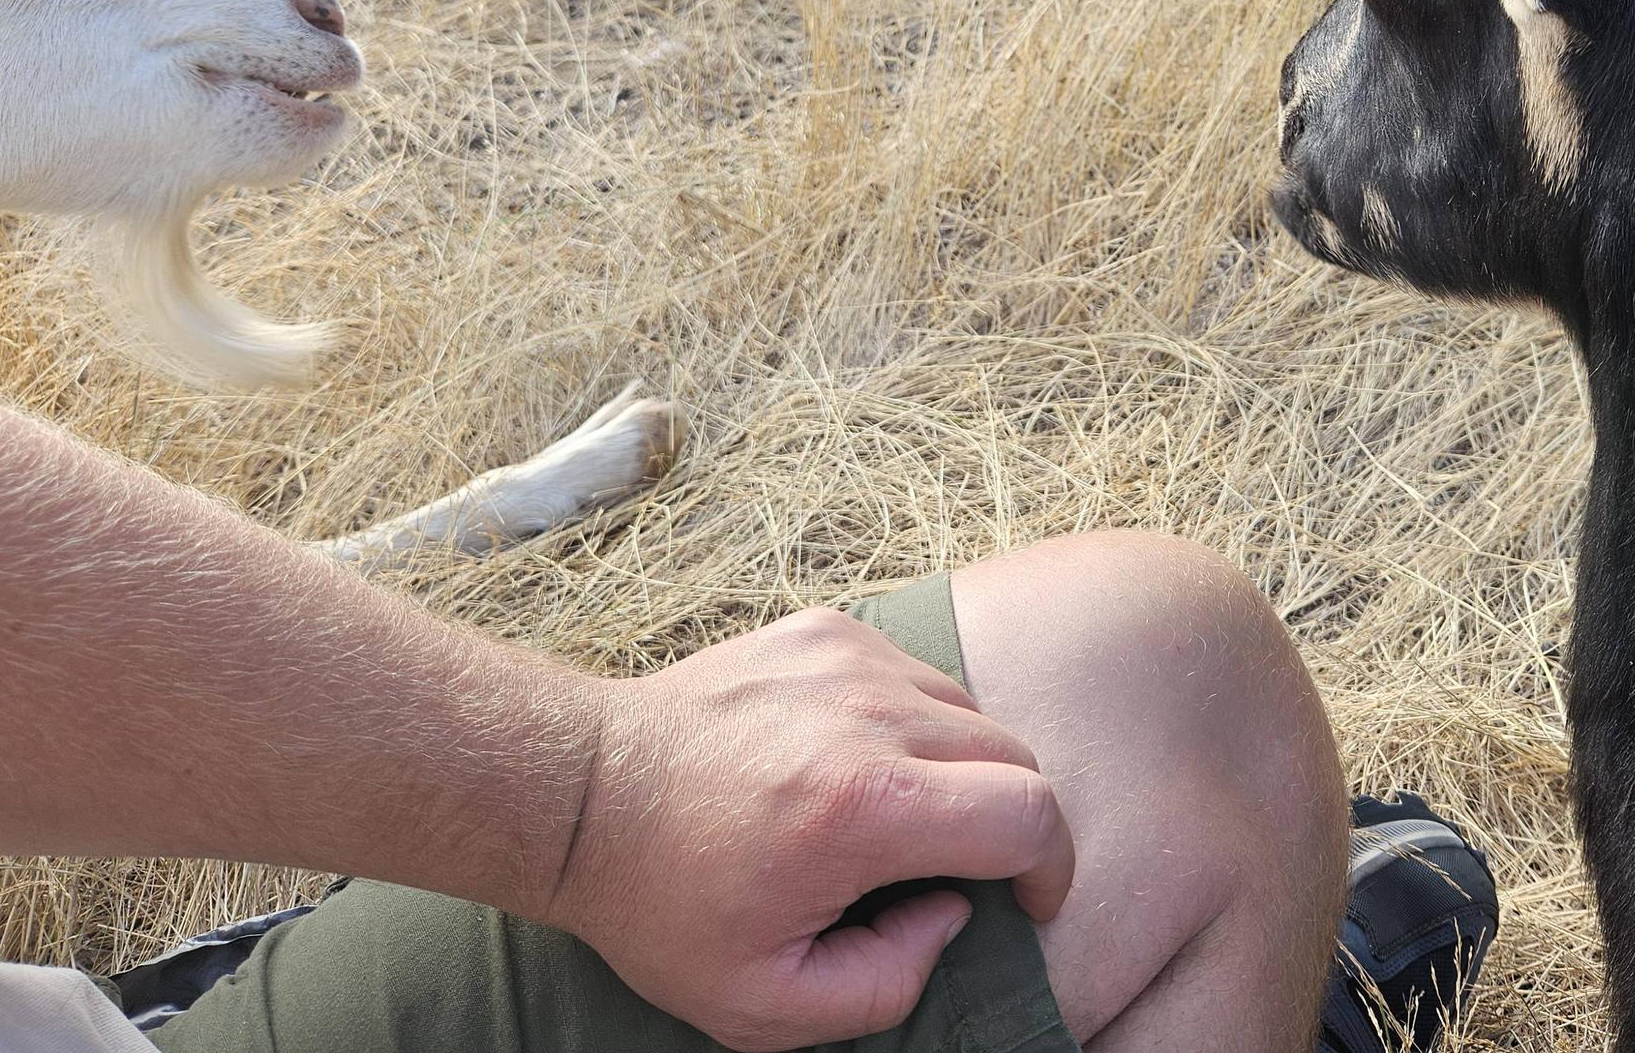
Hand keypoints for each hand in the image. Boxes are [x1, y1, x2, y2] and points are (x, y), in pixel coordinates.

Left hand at [541, 606, 1074, 1049]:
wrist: (581, 794)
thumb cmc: (666, 905)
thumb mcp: (767, 1006)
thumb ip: (890, 984)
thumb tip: (952, 913)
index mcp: (864, 806)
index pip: (1028, 814)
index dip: (1052, 867)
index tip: (1029, 901)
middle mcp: (869, 712)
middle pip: (1014, 754)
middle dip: (1014, 823)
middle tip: (965, 871)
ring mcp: (847, 657)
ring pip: (969, 709)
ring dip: (965, 770)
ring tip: (902, 820)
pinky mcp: (824, 629)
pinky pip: (914, 675)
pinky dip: (914, 723)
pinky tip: (857, 763)